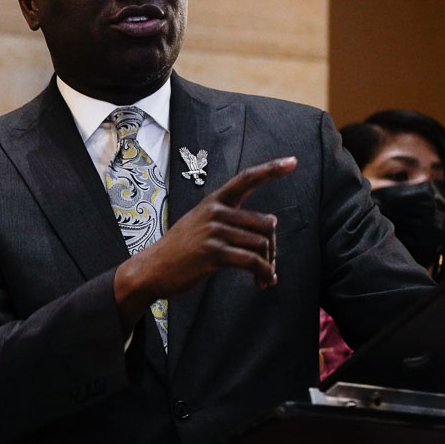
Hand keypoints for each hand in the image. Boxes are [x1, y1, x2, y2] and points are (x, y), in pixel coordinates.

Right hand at [115, 157, 295, 327]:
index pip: (246, 179)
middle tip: (270, 264)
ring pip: (261, 244)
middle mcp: (215, 212)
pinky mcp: (214, 253)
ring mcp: (214, 231)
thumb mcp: (198, 224)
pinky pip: (252, 261)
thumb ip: (229, 220)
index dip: (271, 170)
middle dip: (273, 247)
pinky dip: (263, 273)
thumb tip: (268, 226)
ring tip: (264, 277)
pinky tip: (262, 282)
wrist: (151, 270)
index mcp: (213, 202)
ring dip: (269, 264)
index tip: (293, 162)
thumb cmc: (178, 251)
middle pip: (265, 223)